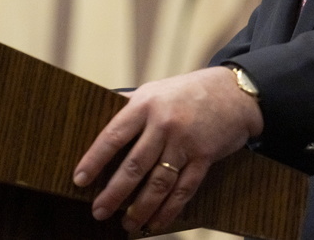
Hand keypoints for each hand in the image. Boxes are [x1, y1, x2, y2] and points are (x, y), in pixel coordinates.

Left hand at [72, 66, 263, 233]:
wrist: (235, 91)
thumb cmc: (189, 91)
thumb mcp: (156, 90)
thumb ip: (131, 105)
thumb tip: (98, 116)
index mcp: (146, 103)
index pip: (113, 135)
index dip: (94, 160)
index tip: (79, 180)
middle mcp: (164, 123)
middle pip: (134, 165)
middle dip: (114, 193)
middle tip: (99, 211)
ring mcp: (186, 141)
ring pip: (158, 182)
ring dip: (140, 207)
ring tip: (127, 223)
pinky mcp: (204, 157)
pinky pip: (183, 189)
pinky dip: (169, 210)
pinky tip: (156, 221)